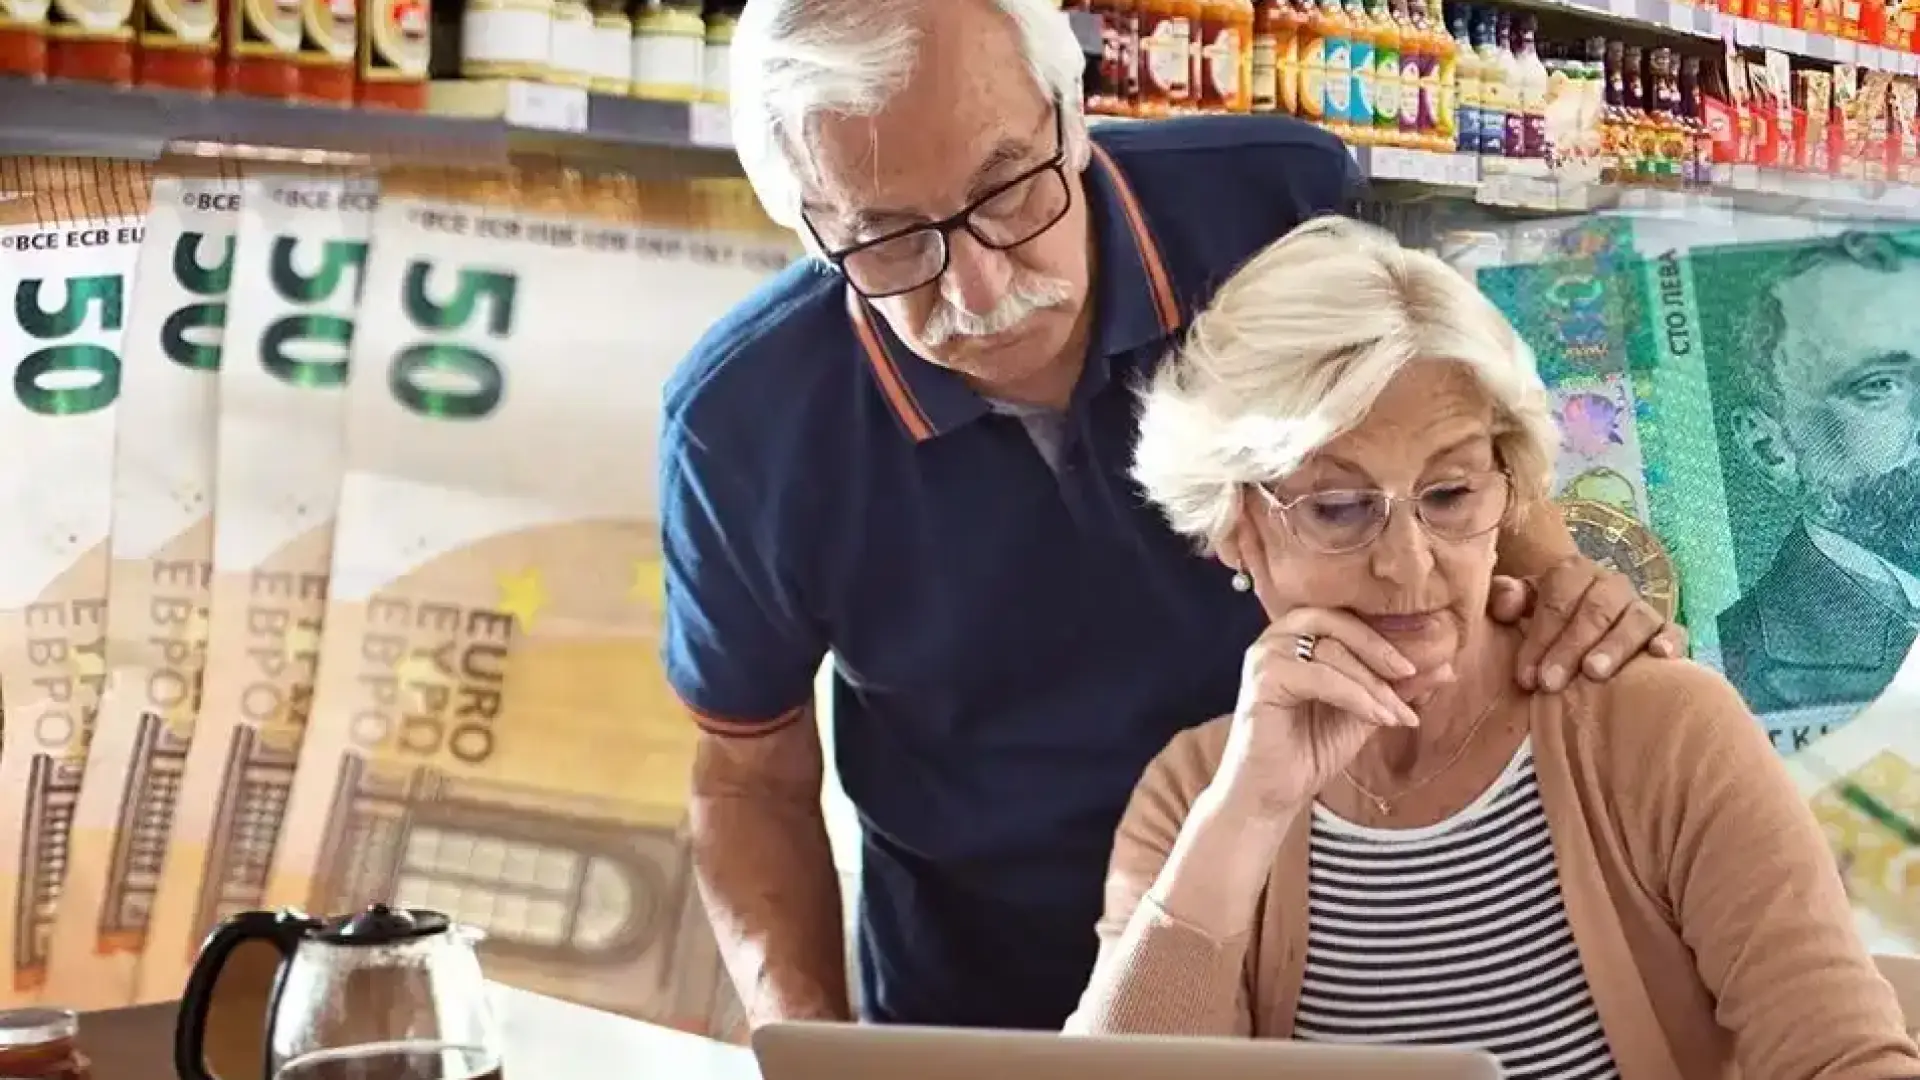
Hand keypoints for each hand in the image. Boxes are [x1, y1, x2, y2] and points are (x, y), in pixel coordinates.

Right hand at [1215, 610, 1422, 818]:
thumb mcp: (1364, 713)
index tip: (1422, 657)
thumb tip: (1446, 667)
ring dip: (1372, 682)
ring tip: (1396, 713)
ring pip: (1330, 651)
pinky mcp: (1262, 683)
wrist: (1274, 793)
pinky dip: (1354, 695)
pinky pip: (1318, 677)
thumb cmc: (1311, 749)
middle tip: (1410, 672)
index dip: (1384, 633)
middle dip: (1378, 647)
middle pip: (1334, 620)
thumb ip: (1396, 688)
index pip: (1343, 616)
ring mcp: (1264, 658)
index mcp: (1296, 637)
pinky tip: (1377, 718)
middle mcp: (1276, 638)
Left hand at [1489, 558, 1687, 692]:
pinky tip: (1660, 657)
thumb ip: (1505, 598)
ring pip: (1635, 620)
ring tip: (1594, 673)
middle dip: (1570, 648)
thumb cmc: (1544, 620)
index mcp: (1571, 572)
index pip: (1557, 600)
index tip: (1527, 676)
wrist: (1578, 621)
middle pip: (1594, 611)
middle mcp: (1610, 584)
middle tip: (1551, 682)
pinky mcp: (1665, 629)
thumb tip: (1506, 601)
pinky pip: (1674, 631)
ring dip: (1615, 647)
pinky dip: (1670, 642)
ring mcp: (1640, 606)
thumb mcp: (1520, 606)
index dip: (1540, 638)